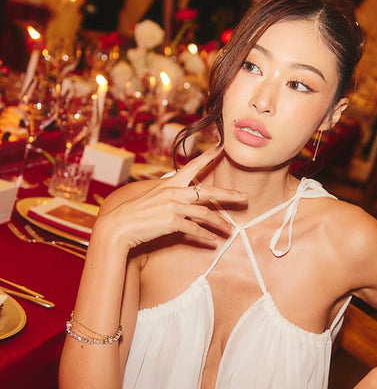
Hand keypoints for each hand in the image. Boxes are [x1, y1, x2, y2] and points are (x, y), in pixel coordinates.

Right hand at [95, 145, 246, 252]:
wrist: (119, 226)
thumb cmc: (135, 214)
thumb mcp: (153, 198)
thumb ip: (169, 196)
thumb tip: (183, 199)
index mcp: (170, 184)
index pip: (193, 166)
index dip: (208, 156)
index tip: (222, 147)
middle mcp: (174, 192)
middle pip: (208, 191)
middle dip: (229, 194)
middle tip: (244, 197)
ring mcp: (173, 206)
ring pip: (205, 214)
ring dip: (220, 223)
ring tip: (229, 231)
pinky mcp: (171, 222)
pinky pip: (195, 229)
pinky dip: (205, 236)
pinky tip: (213, 241)